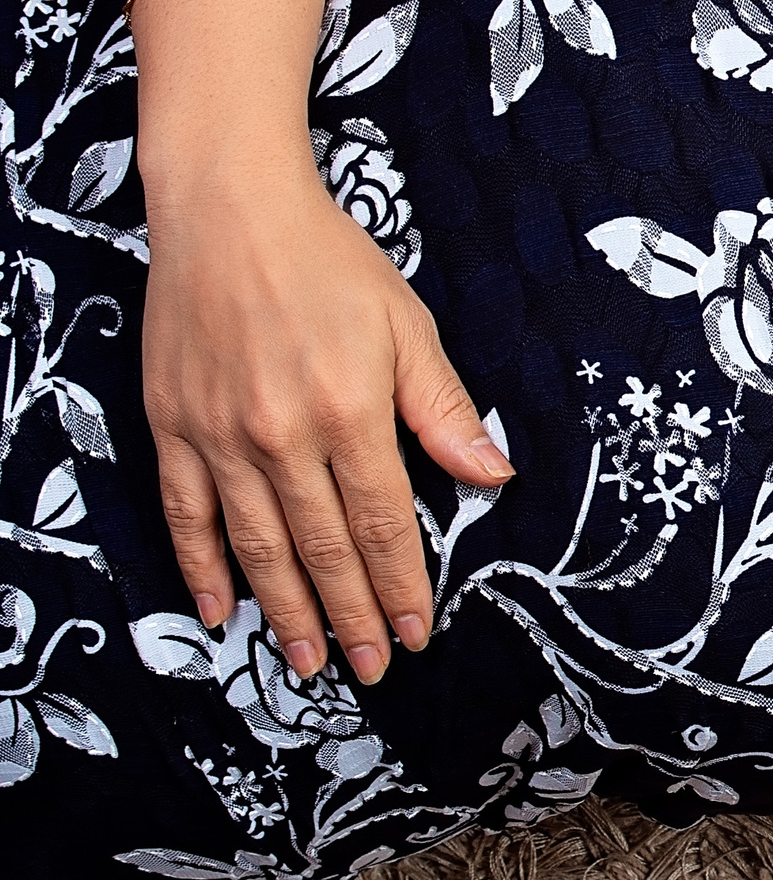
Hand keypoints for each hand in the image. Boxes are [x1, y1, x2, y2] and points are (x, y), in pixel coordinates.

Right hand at [140, 156, 511, 683]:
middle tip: (369, 666)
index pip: (381, 522)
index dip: (402, 583)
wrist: (230, 212)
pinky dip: (203, 567)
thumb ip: (443, 411)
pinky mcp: (173, 426)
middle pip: (322, 547)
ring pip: (257, 545)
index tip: (417, 631)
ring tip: (310, 659)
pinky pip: (187, 514)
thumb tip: (493, 476)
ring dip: (286, 609)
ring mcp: (219, 435)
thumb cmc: (330, 263)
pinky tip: (222, 611)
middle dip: (352, 614)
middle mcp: (282, 434)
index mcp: (349, 411)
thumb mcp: (408, 327)